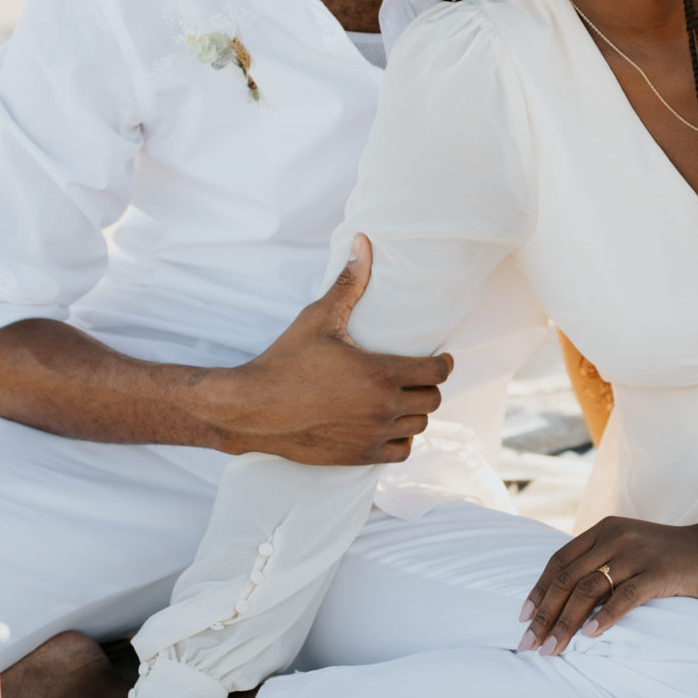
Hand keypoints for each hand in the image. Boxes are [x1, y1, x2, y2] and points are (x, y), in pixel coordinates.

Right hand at [203, 234, 452, 463]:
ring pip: (418, 426)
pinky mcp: (361, 456)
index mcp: (382, 373)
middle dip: (427, 385)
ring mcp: (374, 435)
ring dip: (414, 411)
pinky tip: (387, 424)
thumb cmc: (286, 361)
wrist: (254, 409)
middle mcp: (384, 407)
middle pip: (432, 399)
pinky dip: (400, 439)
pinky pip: (401, 451)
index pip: (439, 372)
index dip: (444, 363)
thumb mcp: (318, 318)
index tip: (440, 358)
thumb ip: (348, 282)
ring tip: (400, 397)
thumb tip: (363, 241)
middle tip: (415, 375)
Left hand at [519, 482, 697, 655]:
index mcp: (605, 530)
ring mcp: (637, 554)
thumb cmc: (674, 559)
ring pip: (587, 590)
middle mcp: (616, 537)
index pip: (558, 561)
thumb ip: (604, 568)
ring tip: (553, 650)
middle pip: (566, 578)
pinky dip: (604, 619)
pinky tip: (590, 638)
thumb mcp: (632, 553)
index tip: (523, 618)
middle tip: (530, 645)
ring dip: (566, 623)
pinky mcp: (659, 572)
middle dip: (544, 615)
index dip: (537, 590)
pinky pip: (623, 598)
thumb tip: (571, 607)